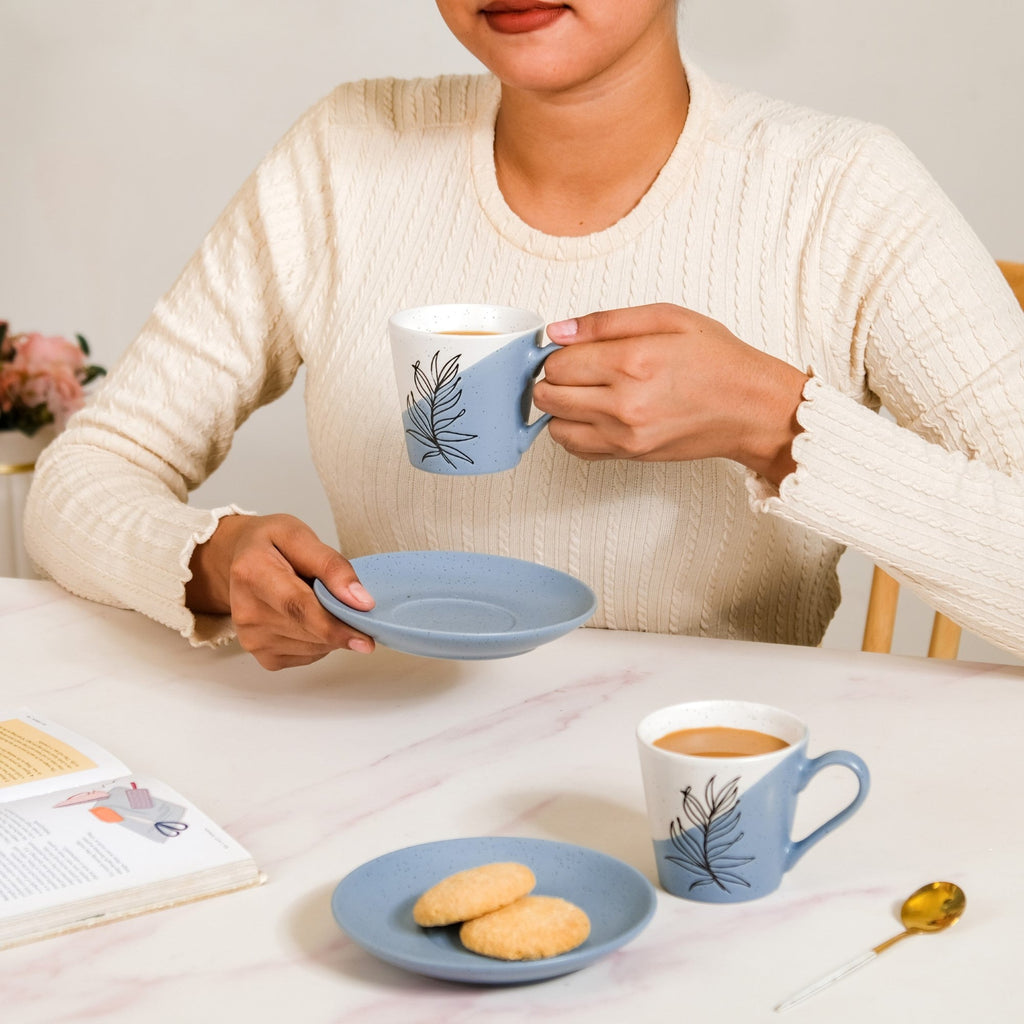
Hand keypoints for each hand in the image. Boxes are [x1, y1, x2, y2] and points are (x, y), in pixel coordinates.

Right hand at [185, 513, 375, 670]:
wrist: (239, 560)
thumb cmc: (270, 545)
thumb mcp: (299, 535)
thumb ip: (331, 566)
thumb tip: (361, 601)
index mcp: (252, 573)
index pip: (298, 607)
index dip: (334, 625)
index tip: (365, 638)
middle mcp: (246, 612)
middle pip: (309, 631)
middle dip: (343, 626)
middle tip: (356, 608)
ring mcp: (252, 639)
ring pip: (314, 647)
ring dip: (332, 631)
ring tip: (320, 602)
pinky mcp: (263, 656)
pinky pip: (309, 655)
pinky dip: (321, 641)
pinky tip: (311, 618)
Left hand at [533, 303, 808, 485]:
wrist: (751, 408)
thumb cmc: (718, 361)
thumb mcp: (668, 318)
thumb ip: (607, 322)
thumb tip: (558, 331)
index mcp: (632, 362)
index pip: (557, 363)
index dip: (558, 352)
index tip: (573, 348)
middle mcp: (624, 404)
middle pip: (549, 395)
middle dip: (552, 379)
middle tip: (576, 368)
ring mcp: (624, 435)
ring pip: (555, 426)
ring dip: (560, 407)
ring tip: (585, 391)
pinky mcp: (628, 454)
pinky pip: (575, 448)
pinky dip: (573, 431)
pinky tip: (593, 413)